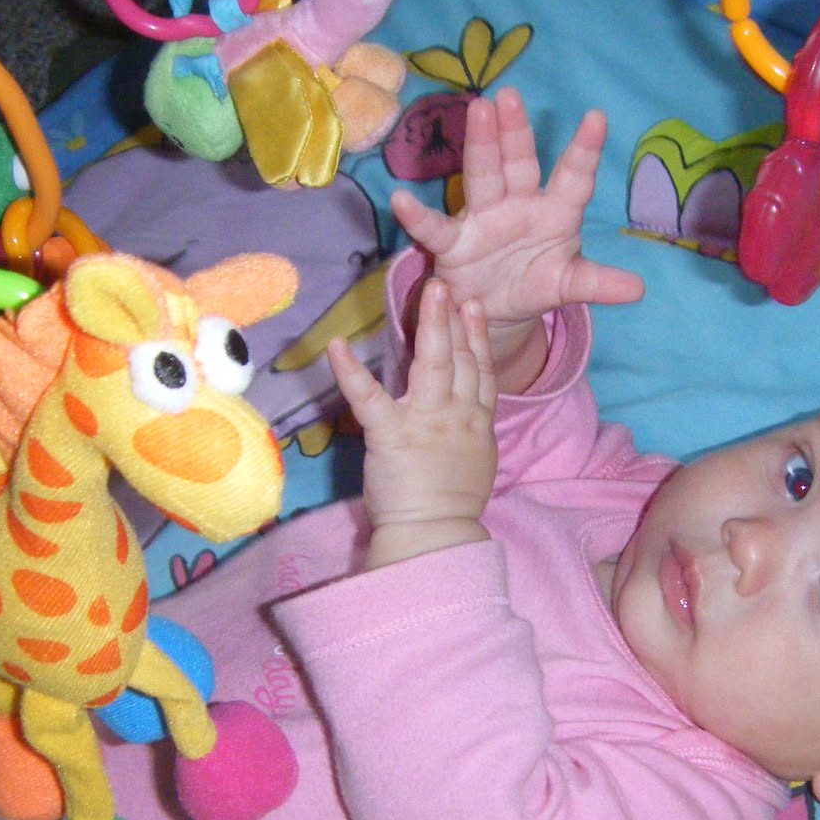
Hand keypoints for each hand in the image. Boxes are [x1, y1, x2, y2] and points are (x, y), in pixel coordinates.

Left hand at [328, 280, 497, 569]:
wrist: (434, 534)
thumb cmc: (450, 505)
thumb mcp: (474, 461)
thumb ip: (468, 429)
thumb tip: (463, 411)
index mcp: (476, 423)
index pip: (481, 372)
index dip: (478, 338)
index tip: (475, 308)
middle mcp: (456, 416)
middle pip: (461, 359)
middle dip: (455, 319)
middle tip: (449, 285)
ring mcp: (426, 422)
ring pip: (435, 365)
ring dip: (432, 326)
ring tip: (430, 291)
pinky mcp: (392, 434)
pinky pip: (369, 397)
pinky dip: (351, 370)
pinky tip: (338, 346)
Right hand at [391, 87, 643, 392]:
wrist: (494, 308)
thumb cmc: (534, 281)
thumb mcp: (566, 285)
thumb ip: (597, 283)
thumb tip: (639, 290)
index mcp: (555, 212)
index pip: (574, 177)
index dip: (584, 151)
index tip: (597, 118)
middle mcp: (518, 204)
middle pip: (519, 163)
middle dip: (515, 132)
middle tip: (510, 96)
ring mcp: (483, 218)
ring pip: (483, 176)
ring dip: (481, 146)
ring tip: (477, 111)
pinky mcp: (453, 243)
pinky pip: (434, 228)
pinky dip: (417, 217)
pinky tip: (400, 200)